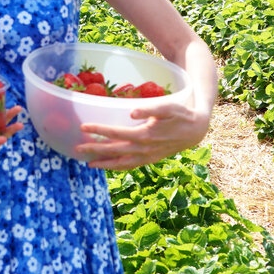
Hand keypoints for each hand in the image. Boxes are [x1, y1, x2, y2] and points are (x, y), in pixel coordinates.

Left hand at [72, 102, 211, 169]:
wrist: (196, 130)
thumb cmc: (181, 114)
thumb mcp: (168, 106)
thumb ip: (150, 108)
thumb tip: (131, 112)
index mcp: (145, 134)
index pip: (116, 133)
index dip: (99, 130)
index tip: (83, 128)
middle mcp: (144, 149)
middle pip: (114, 151)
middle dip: (95, 150)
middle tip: (77, 149)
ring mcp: (147, 157)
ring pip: (122, 163)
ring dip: (104, 163)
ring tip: (88, 164)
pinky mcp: (151, 159)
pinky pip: (131, 166)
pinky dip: (118, 167)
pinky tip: (109, 166)